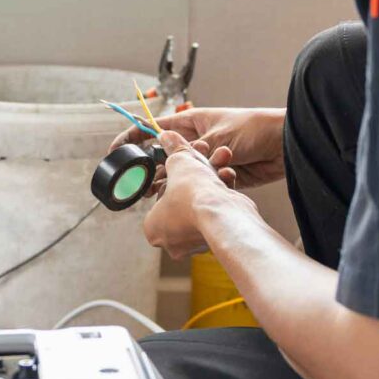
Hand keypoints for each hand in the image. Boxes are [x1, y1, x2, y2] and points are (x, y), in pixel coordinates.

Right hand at [110, 107, 285, 189]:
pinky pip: (197, 186)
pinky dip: (195, 191)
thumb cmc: (255, 129)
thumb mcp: (218, 136)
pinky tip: (192, 196)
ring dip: (170, 185)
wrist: (286, 146)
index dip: (132, 137)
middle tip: (138, 188)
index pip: (153, 127)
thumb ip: (191, 148)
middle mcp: (194, 142)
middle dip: (149, 172)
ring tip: (157, 198)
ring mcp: (205, 160)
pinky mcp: (217, 177)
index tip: (116, 150)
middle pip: (161, 157)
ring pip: (178, 175)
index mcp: (190, 123)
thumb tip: (165, 150)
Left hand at [143, 131, 256, 258]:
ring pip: (201, 204)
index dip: (171, 178)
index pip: (159, 198)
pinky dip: (221, 194)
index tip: (180, 167)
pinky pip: (216, 212)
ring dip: (210, 181)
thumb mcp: (178, 163)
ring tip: (218, 163)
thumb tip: (166, 135)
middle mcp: (172, 242)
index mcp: (152, 228)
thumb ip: (173, 149)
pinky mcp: (219, 238)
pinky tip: (226, 177)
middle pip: (181, 200)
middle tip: (200, 160)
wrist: (223, 214)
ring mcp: (196, 242)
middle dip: (193, 177)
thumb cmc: (193, 195)